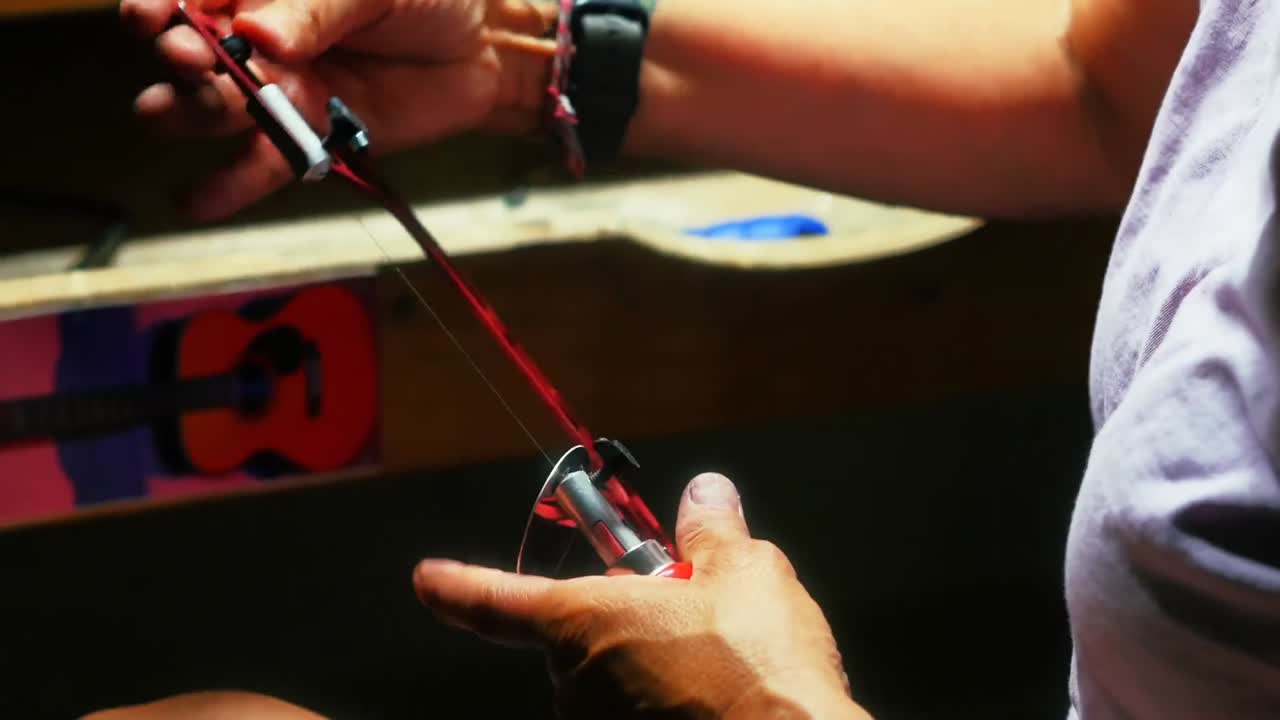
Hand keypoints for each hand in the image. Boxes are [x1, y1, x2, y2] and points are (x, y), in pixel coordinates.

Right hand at [120, 0, 554, 220]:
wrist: (484, 47)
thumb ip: (313, 7)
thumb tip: (256, 32)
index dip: (158, 7)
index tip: (152, 16)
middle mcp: (256, 43)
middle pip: (189, 57)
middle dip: (177, 59)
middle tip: (189, 60)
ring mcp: (279, 94)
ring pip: (210, 111)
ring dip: (186, 113)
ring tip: (182, 109)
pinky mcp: (309, 139)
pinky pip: (260, 165)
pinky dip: (225, 186)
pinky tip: (194, 199)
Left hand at [413, 473, 871, 718]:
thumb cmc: (758, 666)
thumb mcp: (747, 573)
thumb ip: (712, 532)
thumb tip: (705, 494)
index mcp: (583, 620)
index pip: (497, 601)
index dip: (459, 587)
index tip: (428, 579)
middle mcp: (576, 682)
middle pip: (581, 638)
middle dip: (626, 621)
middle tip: (694, 613)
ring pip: (614, 685)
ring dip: (651, 668)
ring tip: (721, 664)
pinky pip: (637, 716)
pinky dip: (666, 706)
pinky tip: (716, 702)